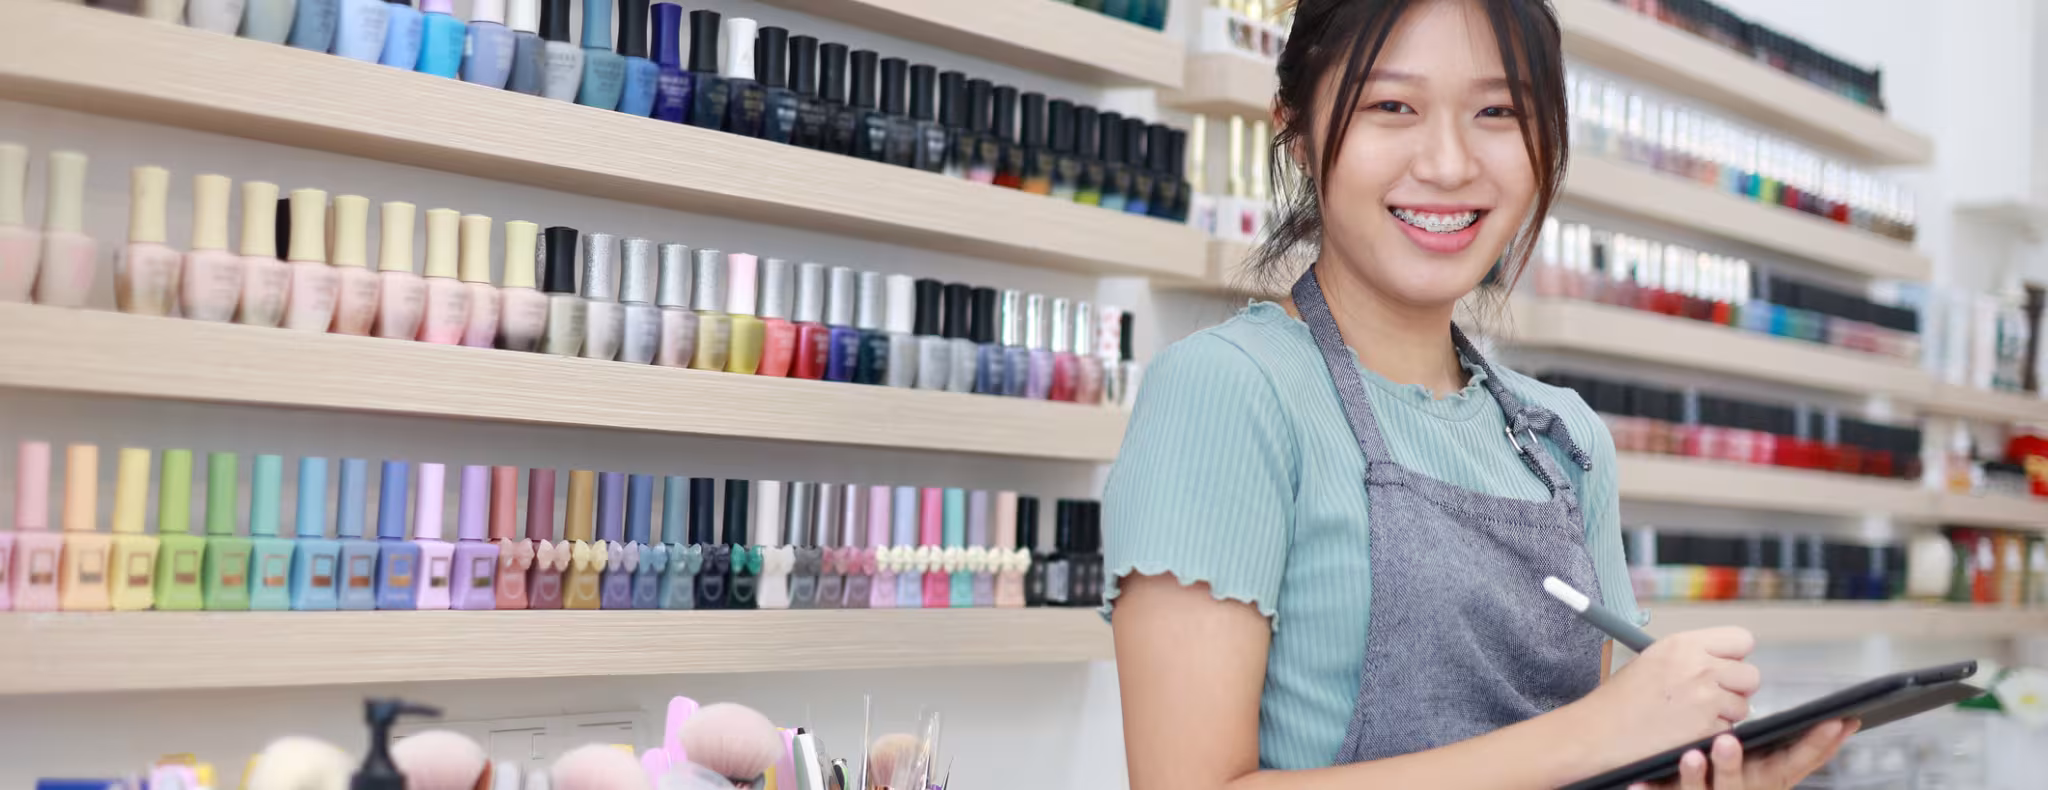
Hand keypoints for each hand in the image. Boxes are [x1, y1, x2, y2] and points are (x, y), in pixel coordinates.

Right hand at [1575, 627, 1761, 769]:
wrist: (1599, 732)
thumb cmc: (1619, 700)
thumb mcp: (1652, 659)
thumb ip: (1691, 656)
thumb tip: (1723, 662)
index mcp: (1684, 644)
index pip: (1742, 639)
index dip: (1736, 657)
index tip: (1724, 667)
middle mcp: (1699, 667)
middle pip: (1751, 675)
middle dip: (1736, 689)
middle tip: (1713, 697)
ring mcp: (1705, 699)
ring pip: (1743, 706)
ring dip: (1725, 715)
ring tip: (1693, 717)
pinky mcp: (1706, 728)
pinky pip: (1729, 731)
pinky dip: (1712, 735)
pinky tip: (1687, 732)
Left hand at [1632, 719, 1858, 789]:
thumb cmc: (1727, 778)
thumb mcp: (1762, 764)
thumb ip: (1778, 743)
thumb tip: (1823, 712)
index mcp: (1765, 779)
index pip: (1796, 764)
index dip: (1819, 746)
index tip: (1837, 722)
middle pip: (1742, 784)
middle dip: (1734, 765)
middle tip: (1728, 740)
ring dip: (1696, 777)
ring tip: (1689, 755)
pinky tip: (1637, 786)